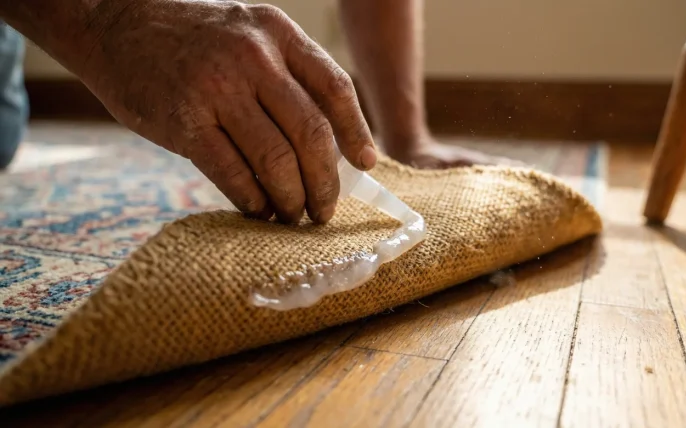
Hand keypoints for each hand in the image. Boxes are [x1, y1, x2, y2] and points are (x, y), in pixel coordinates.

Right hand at [78, 1, 376, 222]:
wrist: (113, 22)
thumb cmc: (191, 39)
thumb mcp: (247, 35)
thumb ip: (285, 77)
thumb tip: (327, 147)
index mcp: (276, 32)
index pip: (335, 88)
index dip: (356, 132)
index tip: (366, 164)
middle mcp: (253, 57)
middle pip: (312, 134)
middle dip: (326, 183)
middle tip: (325, 209)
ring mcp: (216, 88)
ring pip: (276, 161)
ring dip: (291, 199)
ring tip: (294, 215)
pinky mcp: (183, 121)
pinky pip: (233, 174)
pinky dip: (252, 201)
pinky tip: (259, 210)